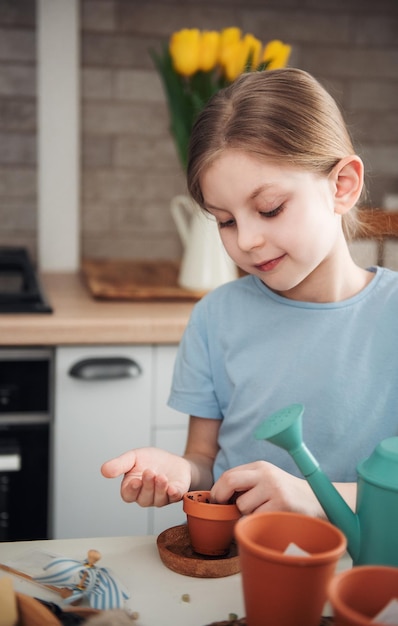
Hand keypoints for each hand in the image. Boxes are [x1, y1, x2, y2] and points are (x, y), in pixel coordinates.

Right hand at [101, 447, 191, 506]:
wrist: (173, 461)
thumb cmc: (151, 461)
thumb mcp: (133, 458)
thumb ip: (120, 464)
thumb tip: (103, 470)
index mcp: (133, 488)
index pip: (128, 495)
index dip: (131, 490)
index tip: (135, 481)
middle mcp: (146, 496)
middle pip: (144, 498)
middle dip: (147, 486)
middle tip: (150, 472)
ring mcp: (161, 498)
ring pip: (158, 500)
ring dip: (160, 489)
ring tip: (162, 477)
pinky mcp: (175, 495)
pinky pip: (174, 499)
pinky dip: (173, 495)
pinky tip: (172, 488)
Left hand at [210, 461, 325, 517]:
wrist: (316, 501)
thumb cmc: (286, 495)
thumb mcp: (266, 481)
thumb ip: (246, 484)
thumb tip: (218, 497)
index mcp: (259, 466)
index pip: (228, 475)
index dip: (218, 491)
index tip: (217, 503)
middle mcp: (266, 474)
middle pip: (229, 481)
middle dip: (221, 498)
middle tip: (224, 510)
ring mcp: (274, 488)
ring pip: (243, 505)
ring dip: (246, 515)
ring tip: (261, 514)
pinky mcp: (282, 504)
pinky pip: (257, 518)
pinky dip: (259, 522)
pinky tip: (270, 519)